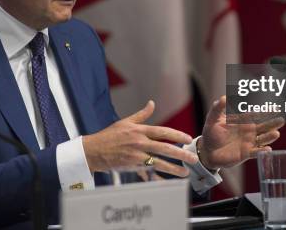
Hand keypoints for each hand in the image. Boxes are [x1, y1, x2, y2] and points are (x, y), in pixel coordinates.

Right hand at [83, 100, 198, 176]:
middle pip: (164, 148)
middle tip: (192, 158)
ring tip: (185, 173)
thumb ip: (141, 115)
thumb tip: (152, 103)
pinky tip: (167, 183)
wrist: (93, 150)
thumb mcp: (125, 122)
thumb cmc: (109, 135)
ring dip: (173, 169)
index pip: (162, 131)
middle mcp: (139, 142)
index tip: (187, 138)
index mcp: (139, 130)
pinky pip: (147, 173)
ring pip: (158, 162)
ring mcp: (136, 155)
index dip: (176, 135)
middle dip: (180, 153)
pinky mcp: (131, 166)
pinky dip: (157, 179)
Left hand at [198, 96, 283, 169]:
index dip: (265, 111)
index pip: (255, 114)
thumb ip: (218, 108)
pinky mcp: (245, 154)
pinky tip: (268, 150)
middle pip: (263, 126)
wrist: (207, 150)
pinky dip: (262, 151)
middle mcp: (248, 131)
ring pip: (262, 139)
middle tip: (282, 119)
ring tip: (276, 134)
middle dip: (272, 123)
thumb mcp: (212, 119)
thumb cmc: (211, 133)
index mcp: (242, 121)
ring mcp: (248, 142)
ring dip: (269, 137)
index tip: (275, 108)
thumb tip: (223, 97)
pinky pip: (255, 152)